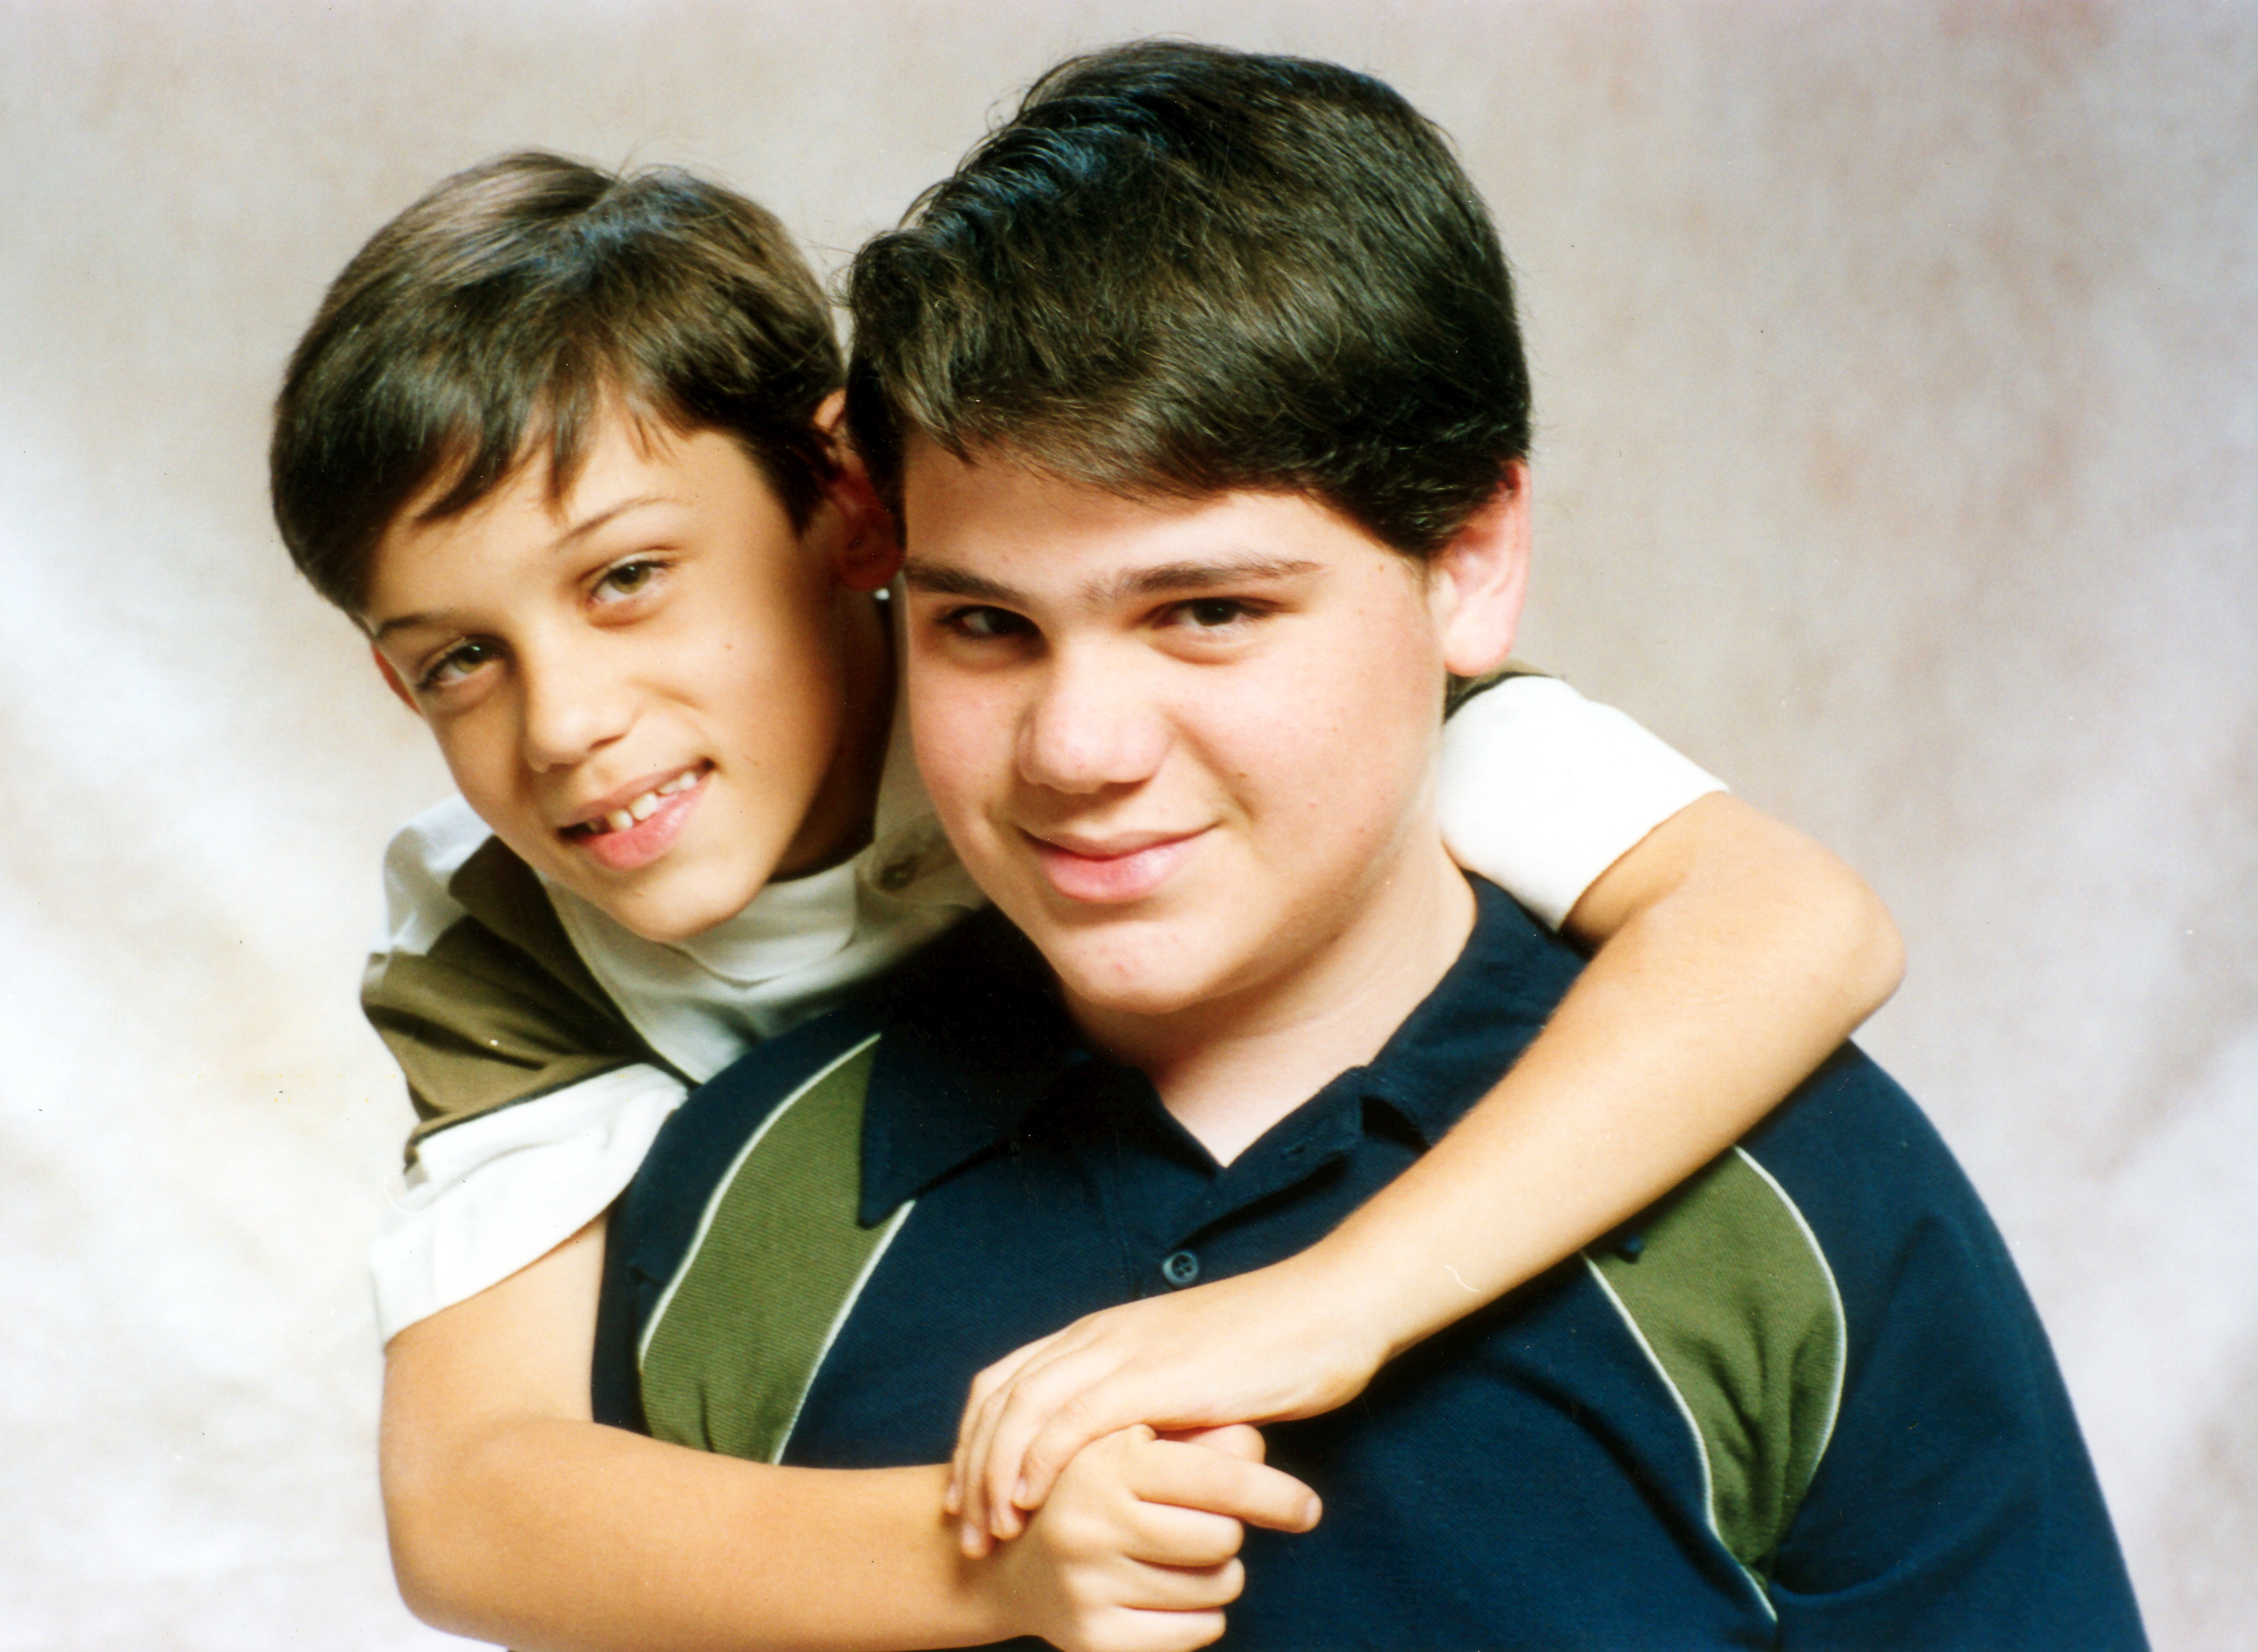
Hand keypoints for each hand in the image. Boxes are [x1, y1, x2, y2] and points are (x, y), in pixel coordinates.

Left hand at [950, 1255, 1386, 1550]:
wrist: (1332, 1307)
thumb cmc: (1276, 1345)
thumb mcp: (1190, 1375)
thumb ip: (1151, 1406)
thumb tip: (1133, 1459)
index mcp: (1103, 1331)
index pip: (1006, 1381)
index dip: (975, 1441)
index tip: (968, 1499)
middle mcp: (1100, 1334)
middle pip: (999, 1397)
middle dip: (969, 1468)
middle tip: (966, 1531)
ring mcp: (1126, 1350)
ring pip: (1023, 1407)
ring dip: (993, 1473)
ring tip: (989, 1531)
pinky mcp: (1158, 1374)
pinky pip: (1075, 1418)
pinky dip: (1040, 1459)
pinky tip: (1031, 1500)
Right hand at [990, 1424, 1319, 1651]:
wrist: (1013, 1561)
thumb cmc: (1099, 1486)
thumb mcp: (1137, 1441)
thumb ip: (1202, 1434)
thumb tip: (1258, 1452)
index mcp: (1104, 1460)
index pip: (1218, 1479)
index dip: (1274, 1493)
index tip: (1308, 1507)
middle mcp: (1091, 1524)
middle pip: (1224, 1537)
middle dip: (1226, 1530)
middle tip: (1198, 1523)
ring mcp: (1088, 1587)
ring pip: (1217, 1588)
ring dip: (1217, 1574)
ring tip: (1177, 1556)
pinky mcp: (1094, 1641)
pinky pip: (1198, 1631)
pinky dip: (1199, 1615)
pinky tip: (1164, 1592)